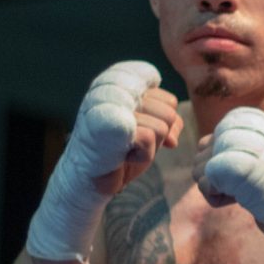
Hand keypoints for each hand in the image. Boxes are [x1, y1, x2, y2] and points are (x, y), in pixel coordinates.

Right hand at [25, 61, 179, 262]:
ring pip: (162, 126)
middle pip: (169, 112)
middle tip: (131, 142)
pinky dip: (143, 156)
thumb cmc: (118, 153)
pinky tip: (123, 156)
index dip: (164, 123)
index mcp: (121, 84)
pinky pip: (151, 139)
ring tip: (125, 148)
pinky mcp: (113, 124)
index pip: (168, 100)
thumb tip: (175, 135)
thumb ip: (166, 123)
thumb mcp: (148, 134)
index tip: (142, 133)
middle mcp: (114, 88)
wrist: (89, 179)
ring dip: (150, 147)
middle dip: (158, 135)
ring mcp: (112, 104)